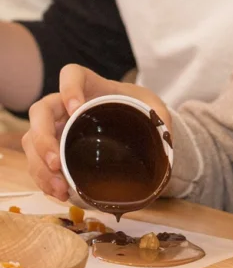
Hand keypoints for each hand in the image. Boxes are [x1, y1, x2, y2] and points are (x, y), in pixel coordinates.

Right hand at [22, 65, 170, 200]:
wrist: (134, 127)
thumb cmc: (139, 110)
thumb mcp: (154, 109)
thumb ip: (159, 118)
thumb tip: (165, 138)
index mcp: (91, 86)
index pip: (71, 74)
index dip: (68, 88)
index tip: (76, 108)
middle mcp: (66, 105)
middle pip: (40, 112)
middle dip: (43, 138)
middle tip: (57, 162)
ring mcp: (57, 128)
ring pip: (33, 140)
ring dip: (40, 166)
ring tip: (59, 188)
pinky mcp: (54, 150)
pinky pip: (38, 162)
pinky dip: (44, 179)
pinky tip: (58, 193)